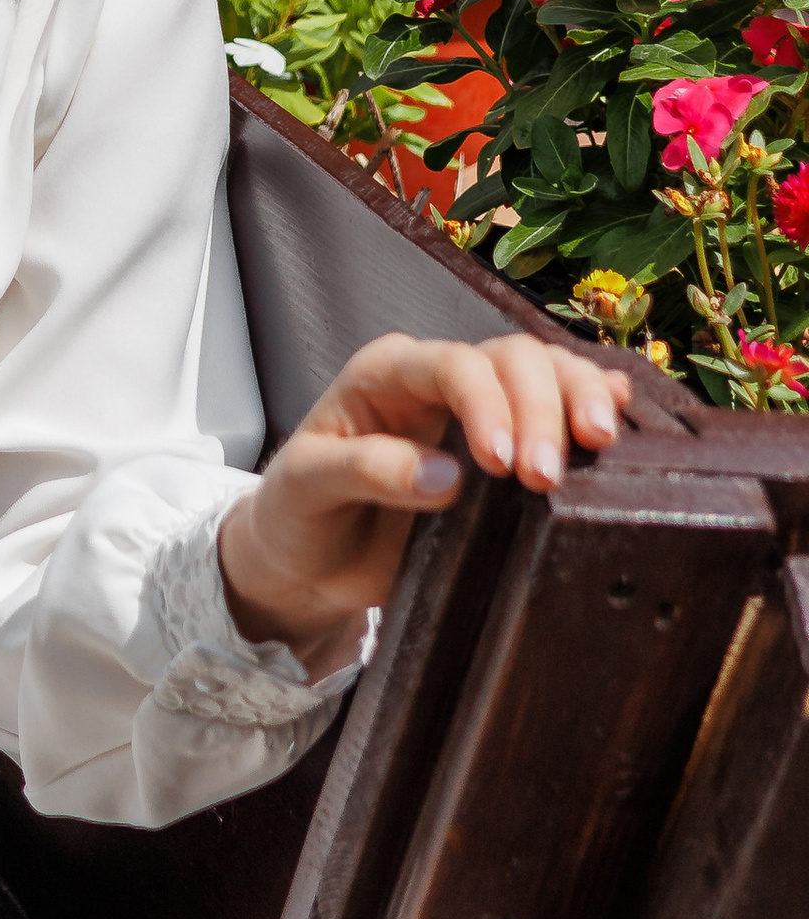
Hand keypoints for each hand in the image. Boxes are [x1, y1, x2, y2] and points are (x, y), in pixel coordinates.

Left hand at [217, 330, 633, 676]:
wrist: (309, 559)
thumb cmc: (299, 512)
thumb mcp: (308, 489)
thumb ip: (366, 471)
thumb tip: (443, 476)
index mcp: (385, 375)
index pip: (449, 364)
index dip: (485, 403)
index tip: (500, 463)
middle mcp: (437, 380)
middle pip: (510, 359)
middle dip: (541, 408)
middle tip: (547, 478)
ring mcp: (476, 409)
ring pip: (544, 372)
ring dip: (578, 401)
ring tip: (599, 447)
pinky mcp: (507, 442)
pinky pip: (558, 405)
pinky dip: (593, 401)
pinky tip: (619, 414)